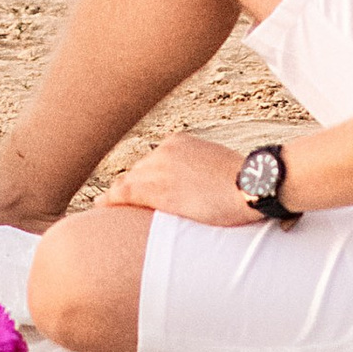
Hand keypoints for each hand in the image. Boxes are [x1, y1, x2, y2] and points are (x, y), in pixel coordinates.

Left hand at [102, 134, 259, 227]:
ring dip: (118, 197)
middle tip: (116, 205)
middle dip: (130, 189)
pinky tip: (100, 208)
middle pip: (138, 172)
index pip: (153, 163)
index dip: (145, 180)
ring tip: (104, 209)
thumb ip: (202, 174)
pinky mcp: (156, 188)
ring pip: (128, 182)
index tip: (139, 193)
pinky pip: (122, 193)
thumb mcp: (219, 169)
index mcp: (180, 143)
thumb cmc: (246, 184)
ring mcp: (158, 168)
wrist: (252, 184)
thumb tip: (205, 189)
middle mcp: (165, 150)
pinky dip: (109, 200)